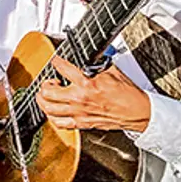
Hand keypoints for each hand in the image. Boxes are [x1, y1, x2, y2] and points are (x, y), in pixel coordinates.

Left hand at [36, 57, 151, 132]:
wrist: (137, 112)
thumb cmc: (127, 94)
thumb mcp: (112, 71)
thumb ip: (97, 64)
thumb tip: (89, 58)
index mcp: (87, 83)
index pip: (63, 68)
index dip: (56, 62)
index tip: (55, 61)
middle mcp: (80, 99)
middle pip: (48, 92)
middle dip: (44, 85)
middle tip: (49, 82)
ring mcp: (79, 113)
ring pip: (49, 109)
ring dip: (43, 100)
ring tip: (46, 95)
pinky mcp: (82, 123)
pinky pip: (59, 123)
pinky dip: (52, 117)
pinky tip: (53, 111)